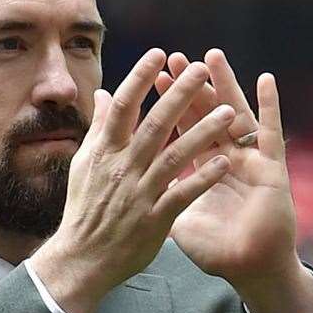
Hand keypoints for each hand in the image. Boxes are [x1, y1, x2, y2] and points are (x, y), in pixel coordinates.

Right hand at [29, 49, 234, 312]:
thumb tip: (104, 94)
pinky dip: (204, 178)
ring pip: (175, 156)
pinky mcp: (154, 219)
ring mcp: (139, 193)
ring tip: (229, 112)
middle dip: (180, 94)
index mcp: (104, 151)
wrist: (83, 258)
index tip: (160, 54)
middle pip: (154, 123)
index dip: (140, 78)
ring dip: (203, 132)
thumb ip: (99, 128)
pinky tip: (225, 163)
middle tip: (202, 69)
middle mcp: (121, 167)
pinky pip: (183, 194)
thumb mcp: (84, 165)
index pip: (123, 106)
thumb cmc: (85, 209)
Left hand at [153, 49, 312, 312]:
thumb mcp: (175, 216)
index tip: (155, 77)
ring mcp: (250, 160)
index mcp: (203, 168)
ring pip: (235, 114)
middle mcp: (226, 157)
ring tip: (212, 56)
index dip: (169, 104)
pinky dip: (269, 106)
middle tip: (176, 58)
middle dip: (190, 87)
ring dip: (224, 85)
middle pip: (206, 114)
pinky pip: (270, 132)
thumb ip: (155, 192)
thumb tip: (129, 178)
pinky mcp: (271, 168)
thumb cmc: (214, 249)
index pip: (182, 128)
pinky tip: (266, 80)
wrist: (248, 270)